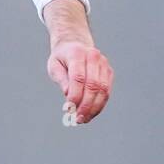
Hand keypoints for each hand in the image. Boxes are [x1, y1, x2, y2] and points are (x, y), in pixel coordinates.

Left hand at [43, 0, 112, 124]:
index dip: (75, 95)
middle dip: (85, 105)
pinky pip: (107, 91)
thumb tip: (68, 95)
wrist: (75, 44)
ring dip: (94, 108)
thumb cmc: (62, 58)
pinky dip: (100, 105)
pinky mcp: (109, 72)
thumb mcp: (54, 66)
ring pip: (103, 90)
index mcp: (77, 53)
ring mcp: (103, 64)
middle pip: (93, 85)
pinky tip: (91, 114)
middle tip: (77, 119)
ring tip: (84, 119)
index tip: (68, 109)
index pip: (78, 78)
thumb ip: (61, 79)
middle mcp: (94, 57)